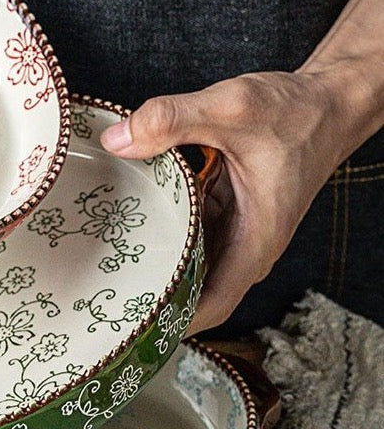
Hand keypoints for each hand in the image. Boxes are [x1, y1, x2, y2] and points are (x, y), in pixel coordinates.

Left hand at [99, 70, 357, 333]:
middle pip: (193, 291)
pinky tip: (128, 224)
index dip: (174, 322)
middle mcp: (245, 246)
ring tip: (103, 267)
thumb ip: (173, 120)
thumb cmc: (295, 113)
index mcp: (254, 242)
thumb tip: (117, 140)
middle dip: (152, 297)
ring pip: (188, 263)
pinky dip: (163, 233)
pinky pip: (188, 235)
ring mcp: (234, 232)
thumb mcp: (232, 108)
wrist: (327, 102)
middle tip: (102, 295)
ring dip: (153, 265)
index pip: (212, 305)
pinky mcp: (224, 214)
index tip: (133, 326)